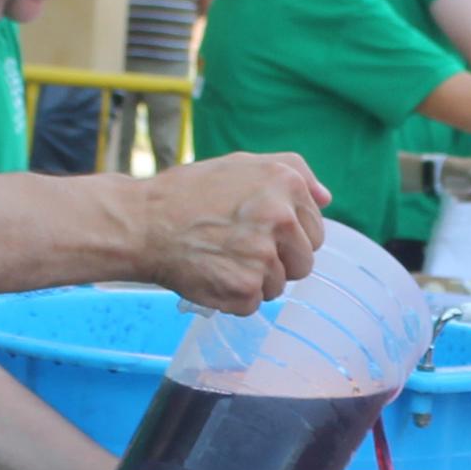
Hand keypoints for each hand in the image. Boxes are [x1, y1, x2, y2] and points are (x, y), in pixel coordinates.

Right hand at [135, 153, 326, 311]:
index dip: (285, 237)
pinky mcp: (246, 289)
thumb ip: (293, 172)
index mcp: (286, 183)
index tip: (256, 233)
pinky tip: (211, 274)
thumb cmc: (189, 193)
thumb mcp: (242, 164)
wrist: (143, 223)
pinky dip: (232, 298)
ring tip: (220, 259)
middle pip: (303, 262)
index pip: (314, 230)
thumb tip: (327, 198)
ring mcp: (265, 256)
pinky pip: (254, 304)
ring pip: (278, 286)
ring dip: (253, 281)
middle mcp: (281, 218)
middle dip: (276, 262)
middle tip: (237, 249)